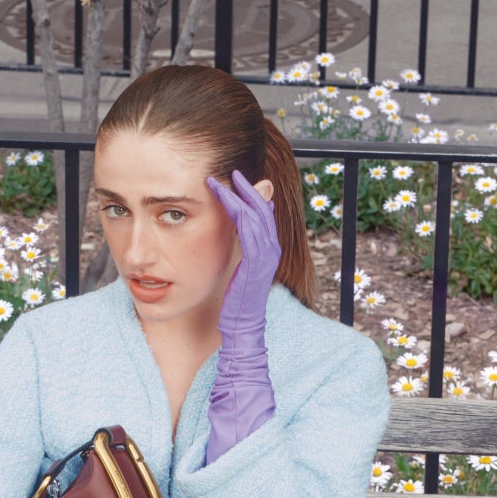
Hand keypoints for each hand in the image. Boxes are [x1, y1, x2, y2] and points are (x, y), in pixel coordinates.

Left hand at [206, 170, 280, 348]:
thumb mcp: (241, 267)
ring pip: (256, 217)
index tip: (237, 180)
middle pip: (263, 210)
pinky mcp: (256, 264)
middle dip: (247, 189)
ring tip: (224, 181)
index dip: (253, 195)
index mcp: (269, 249)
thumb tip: (242, 230)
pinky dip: (241, 214)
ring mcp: (267, 256)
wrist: (243, 325)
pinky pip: (250, 232)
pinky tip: (229, 202)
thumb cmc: (238, 299)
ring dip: (240, 197)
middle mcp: (272, 249)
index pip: (264, 214)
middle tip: (232, 172)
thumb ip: (244, 248)